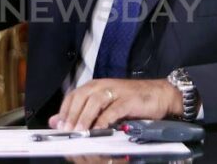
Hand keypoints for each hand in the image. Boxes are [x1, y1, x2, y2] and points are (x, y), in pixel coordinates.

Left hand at [48, 79, 182, 130]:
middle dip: (72, 115)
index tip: (58, 126)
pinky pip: (113, 110)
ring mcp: (116, 92)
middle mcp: (103, 86)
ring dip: (85, 117)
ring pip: (94, 103)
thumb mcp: (104, 104)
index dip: (64, 111)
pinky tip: (99, 129)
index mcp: (94, 86)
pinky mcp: (128, 100)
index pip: (73, 96)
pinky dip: (104, 120)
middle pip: (81, 98)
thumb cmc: (131, 99)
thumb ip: (82, 112)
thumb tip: (57, 121)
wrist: (159, 93)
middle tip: (66, 130)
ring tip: (78, 131)